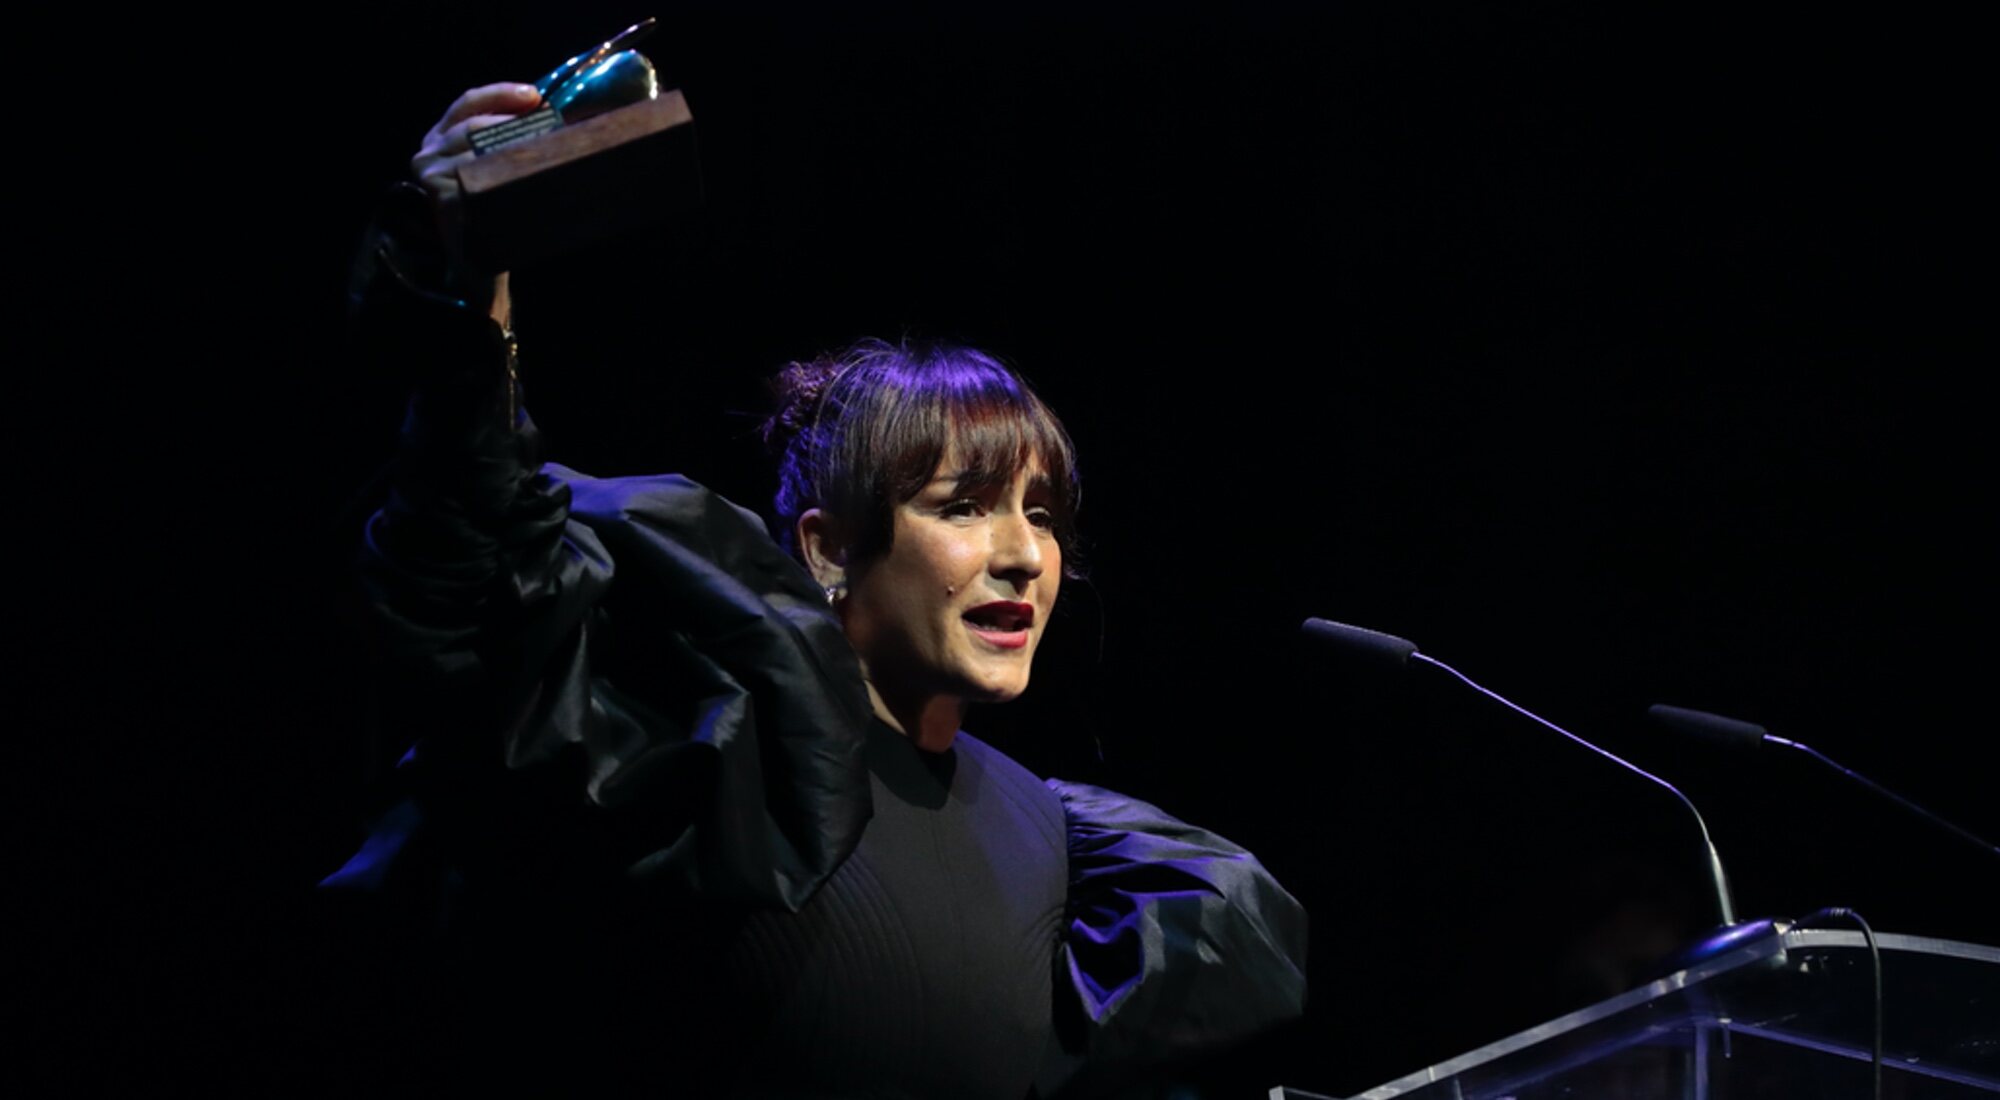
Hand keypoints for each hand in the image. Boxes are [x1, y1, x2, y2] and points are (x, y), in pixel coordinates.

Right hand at [410, 82, 544, 270]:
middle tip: (553, 125)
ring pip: (480, 148)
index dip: (500, 94)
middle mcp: (427, 155)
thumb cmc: (490, 216)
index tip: (535, 96)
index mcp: (437, 140)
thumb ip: (502, 142)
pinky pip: (481, 176)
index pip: (467, 103)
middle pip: (476, 124)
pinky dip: (510, 173)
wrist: (476, 269)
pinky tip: (532, 176)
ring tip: (549, 149)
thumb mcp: (490, 171)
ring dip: (518, 146)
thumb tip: (546, 111)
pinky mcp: (443, 200)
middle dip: (516, 123)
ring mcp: (432, 177)